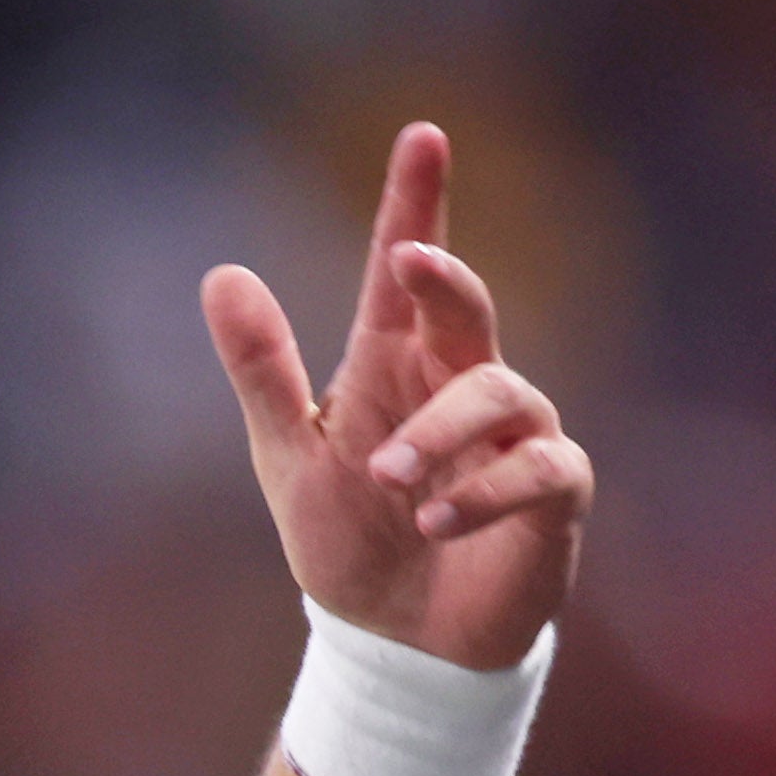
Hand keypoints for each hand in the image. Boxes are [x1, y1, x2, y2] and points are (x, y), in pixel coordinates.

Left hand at [202, 124, 589, 670]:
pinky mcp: (553, 493)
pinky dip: (482, 490)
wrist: (392, 640)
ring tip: (385, 475)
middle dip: (447, 275)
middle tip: (410, 261)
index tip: (422, 134)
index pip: (405, 271)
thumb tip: (222, 275)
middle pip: (467, 305)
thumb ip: (264, 370)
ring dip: (438, 429)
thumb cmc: (346, 539)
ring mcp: (516, 435)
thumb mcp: (290, 454)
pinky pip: (540, 469)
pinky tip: (433, 520)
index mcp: (395, 363)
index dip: (414, 202)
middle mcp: (462, 383)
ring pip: (501, 390)